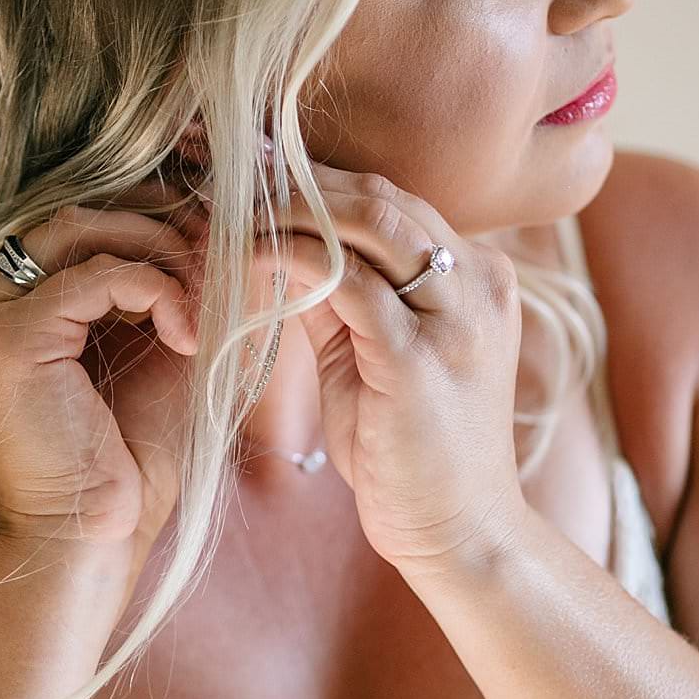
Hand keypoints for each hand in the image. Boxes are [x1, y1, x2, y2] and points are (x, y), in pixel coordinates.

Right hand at [0, 175, 207, 560]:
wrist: (91, 541)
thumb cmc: (124, 464)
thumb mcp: (160, 355)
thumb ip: (176, 292)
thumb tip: (224, 230)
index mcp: (11, 303)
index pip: (81, 224)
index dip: (151, 224)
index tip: (213, 251)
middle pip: (79, 215)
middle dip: (159, 230)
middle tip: (217, 263)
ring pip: (84, 230)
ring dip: (162, 256)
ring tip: (205, 303)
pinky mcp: (10, 338)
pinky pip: (99, 276)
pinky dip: (157, 292)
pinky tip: (186, 337)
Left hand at [240, 158, 530, 579]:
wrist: (460, 534)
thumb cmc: (411, 451)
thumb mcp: (374, 356)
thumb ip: (341, 299)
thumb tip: (281, 246)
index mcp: (475, 275)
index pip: (388, 199)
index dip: (313, 177)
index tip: (246, 164)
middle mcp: (479, 280)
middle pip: (377, 196)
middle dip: (292, 177)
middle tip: (220, 168)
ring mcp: (457, 316)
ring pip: (366, 221)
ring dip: (284, 208)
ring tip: (221, 206)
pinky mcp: (421, 357)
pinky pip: (346, 281)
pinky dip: (287, 257)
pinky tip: (241, 255)